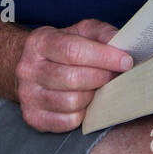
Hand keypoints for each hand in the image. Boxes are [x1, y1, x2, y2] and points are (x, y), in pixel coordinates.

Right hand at [15, 18, 132, 131]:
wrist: (33, 66)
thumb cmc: (62, 48)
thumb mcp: (80, 32)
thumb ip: (101, 33)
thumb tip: (120, 44)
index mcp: (39, 42)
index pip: (73, 50)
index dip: (103, 57)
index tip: (125, 61)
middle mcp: (28, 68)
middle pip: (72, 78)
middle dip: (101, 77)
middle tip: (114, 75)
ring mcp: (27, 95)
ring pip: (71, 102)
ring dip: (92, 96)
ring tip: (97, 88)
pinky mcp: (32, 117)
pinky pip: (67, 122)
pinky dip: (82, 114)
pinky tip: (85, 102)